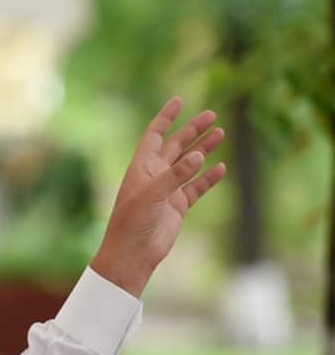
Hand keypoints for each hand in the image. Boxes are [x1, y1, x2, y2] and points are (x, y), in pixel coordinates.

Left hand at [90, 96, 225, 296]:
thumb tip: (199, 154)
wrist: (132, 253)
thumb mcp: (152, 194)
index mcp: (141, 167)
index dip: (165, 118)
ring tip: (221, 134)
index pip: (154, 135)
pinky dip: (208, 178)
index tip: (179, 100)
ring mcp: (166, 191)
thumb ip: (176, 174)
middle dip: (192, 130)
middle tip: (212, 115)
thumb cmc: (132, 222)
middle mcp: (154, 175)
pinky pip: (196, 188)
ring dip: (203, 149)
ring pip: (188, 165)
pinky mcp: (177, 207)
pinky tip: (221, 167)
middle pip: (175, 146)